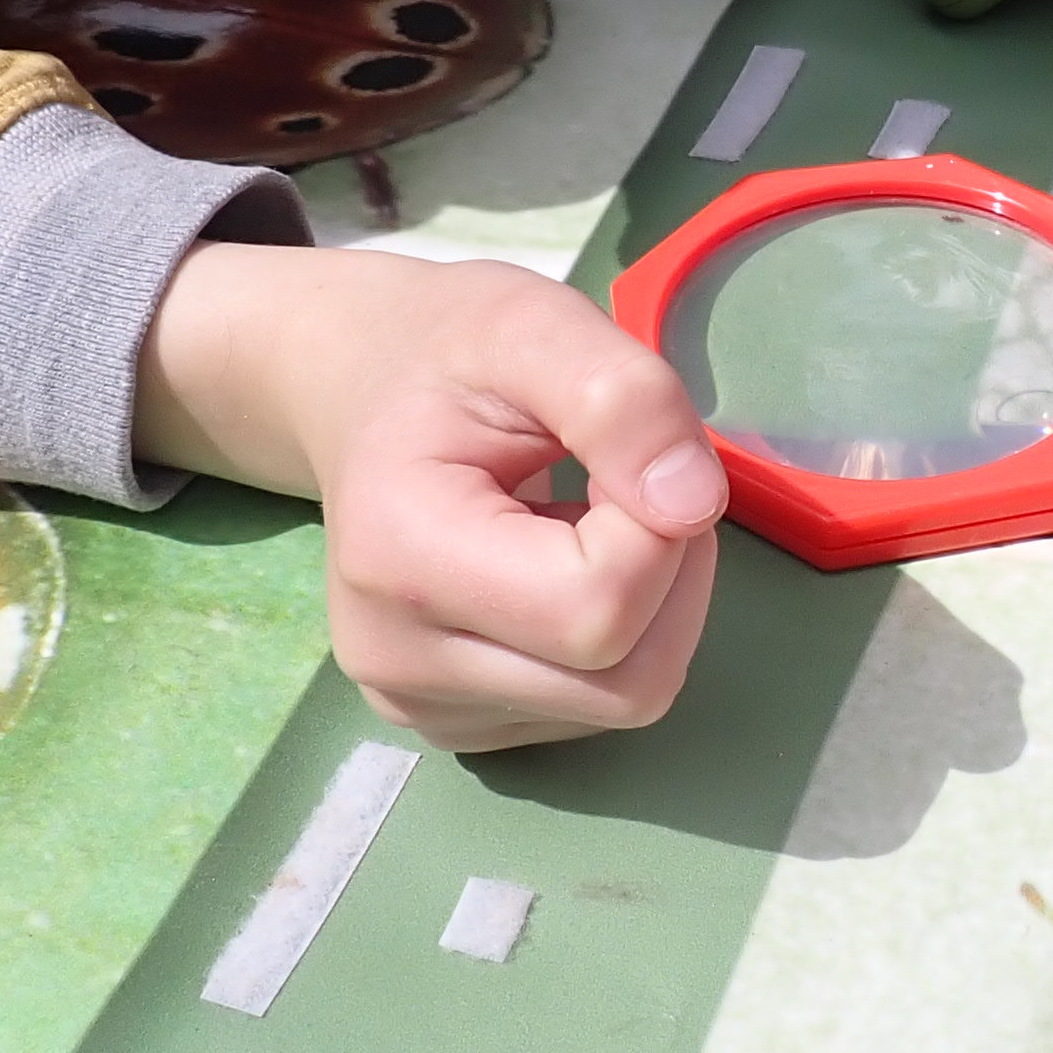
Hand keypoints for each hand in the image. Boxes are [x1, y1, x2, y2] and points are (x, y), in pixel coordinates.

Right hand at [138, 243, 725, 749]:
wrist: (358, 390)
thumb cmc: (444, 353)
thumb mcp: (537, 324)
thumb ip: (623, 401)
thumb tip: (694, 505)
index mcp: (400, 556)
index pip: (597, 605)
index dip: (656, 524)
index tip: (620, 451)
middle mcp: (399, 662)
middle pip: (624, 680)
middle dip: (669, 572)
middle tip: (627, 481)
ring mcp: (425, 708)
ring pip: (624, 701)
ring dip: (653, 604)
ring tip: (588, 517)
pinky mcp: (458, 727)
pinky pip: (596, 708)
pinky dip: (617, 637)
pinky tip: (562, 565)